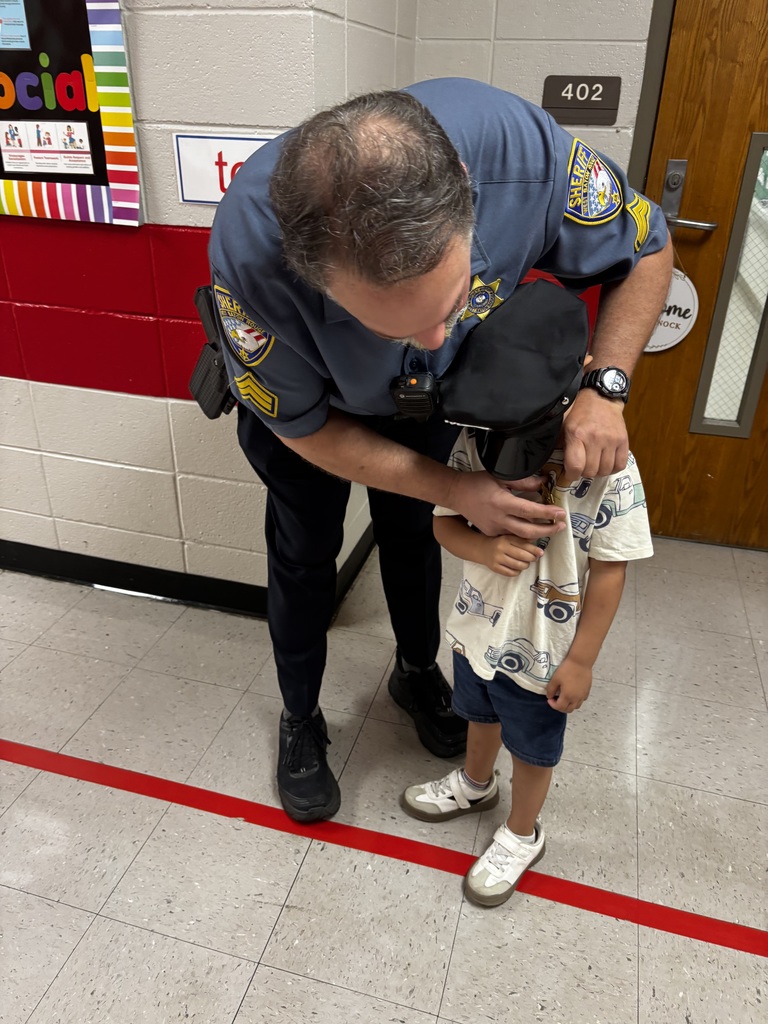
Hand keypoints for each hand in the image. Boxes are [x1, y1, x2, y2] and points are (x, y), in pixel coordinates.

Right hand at [447, 471, 566, 539]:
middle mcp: (499, 519)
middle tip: (562, 526)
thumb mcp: (500, 477)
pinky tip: (532, 528)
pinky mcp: (491, 534)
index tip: (561, 513)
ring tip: (551, 527)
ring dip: (538, 534)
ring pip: (521, 537)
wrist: (456, 494)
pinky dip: (523, 534)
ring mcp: (494, 529)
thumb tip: (542, 482)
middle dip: (548, 530)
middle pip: (529, 531)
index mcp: (502, 502)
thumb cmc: (478, 482)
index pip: (529, 511)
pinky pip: (511, 536)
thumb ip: (523, 481)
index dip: (547, 513)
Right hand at [480, 533, 542, 576]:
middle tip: (534, 558)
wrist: (482, 549)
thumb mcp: (510, 537)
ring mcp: (497, 559)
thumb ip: (522, 539)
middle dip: (531, 558)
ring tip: (525, 563)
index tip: (541, 553)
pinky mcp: (495, 568)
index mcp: (506, 538)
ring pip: (518, 565)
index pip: (523, 544)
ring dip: (525, 565)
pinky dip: (518, 572)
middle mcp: (501, 548)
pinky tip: (517, 568)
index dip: (534, 549)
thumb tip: (538, 538)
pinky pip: (512, 573)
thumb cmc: (501, 543)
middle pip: (522, 556)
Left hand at [545, 658, 591, 712]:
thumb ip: (551, 689)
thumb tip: (549, 696)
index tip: (549, 699)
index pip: (559, 707)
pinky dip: (576, 701)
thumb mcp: (555, 679)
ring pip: (576, 706)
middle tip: (556, 701)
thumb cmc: (566, 670)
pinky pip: (582, 700)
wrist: (580, 662)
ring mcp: (583, 695)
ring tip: (564, 699)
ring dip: (569, 705)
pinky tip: (573, 694)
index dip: (553, 705)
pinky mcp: (587, 691)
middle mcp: (576, 699)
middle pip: (568, 709)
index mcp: (567, 696)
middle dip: (560, 707)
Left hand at [562, 388, 628, 479]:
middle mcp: (595, 438)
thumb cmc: (578, 412)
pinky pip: (620, 465)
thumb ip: (560, 445)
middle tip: (582, 467)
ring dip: (598, 471)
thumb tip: (557, 466)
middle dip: (584, 473)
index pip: (576, 466)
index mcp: (577, 435)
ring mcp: (611, 440)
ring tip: (594, 464)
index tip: (570, 474)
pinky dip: (613, 468)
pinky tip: (606, 462)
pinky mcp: (623, 440)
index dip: (571, 476)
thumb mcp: (563, 425)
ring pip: (605, 470)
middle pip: (591, 471)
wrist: (601, 397)